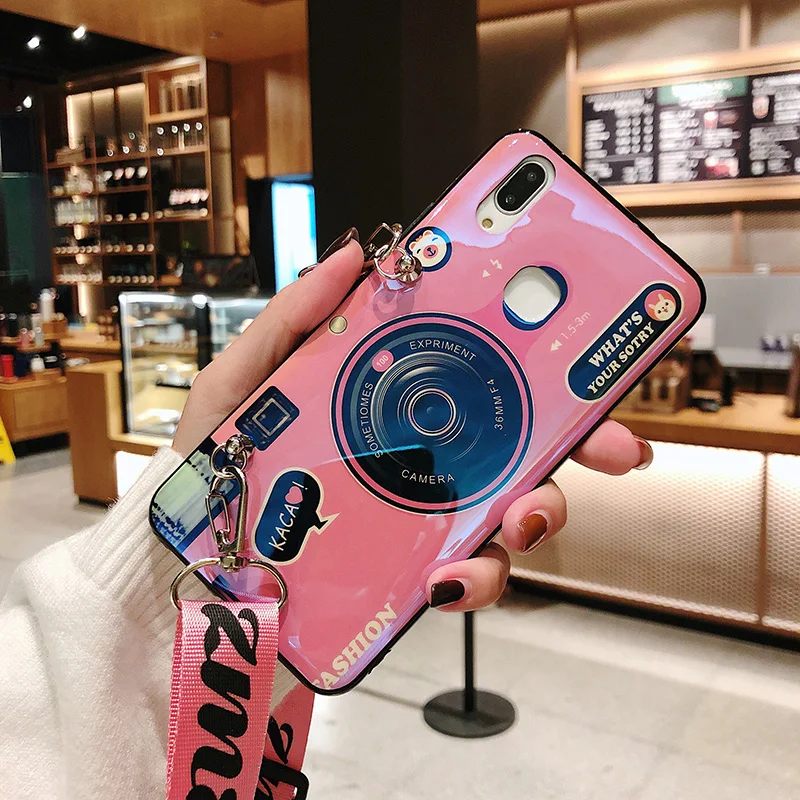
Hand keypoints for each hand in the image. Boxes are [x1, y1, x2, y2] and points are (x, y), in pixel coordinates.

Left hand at [173, 229, 652, 611]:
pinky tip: (452, 577)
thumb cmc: (216, 465)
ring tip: (517, 520)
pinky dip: (478, 579)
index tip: (598, 356)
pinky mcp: (410, 575)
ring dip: (538, 516)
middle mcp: (425, 461)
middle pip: (524, 446)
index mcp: (396, 405)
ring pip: (512, 515)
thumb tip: (352, 257)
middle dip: (585, 444)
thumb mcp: (241, 384)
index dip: (549, 367)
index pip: (484, 378)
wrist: (187, 563)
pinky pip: (468, 577)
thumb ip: (289, 323)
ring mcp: (423, 519)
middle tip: (618, 447)